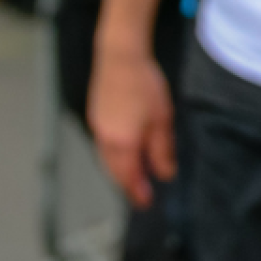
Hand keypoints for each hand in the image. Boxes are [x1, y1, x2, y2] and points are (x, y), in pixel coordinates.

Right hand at [89, 45, 176, 207]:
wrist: (120, 57)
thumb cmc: (144, 84)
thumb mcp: (161, 119)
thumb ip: (162, 149)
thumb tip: (165, 173)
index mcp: (123, 143)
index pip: (129, 177)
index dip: (137, 192)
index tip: (145, 203)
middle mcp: (105, 139)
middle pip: (114, 171)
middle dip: (127, 184)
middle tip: (140, 194)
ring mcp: (97, 127)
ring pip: (106, 159)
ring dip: (118, 171)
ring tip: (133, 177)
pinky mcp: (95, 116)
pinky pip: (102, 146)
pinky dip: (112, 156)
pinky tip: (122, 153)